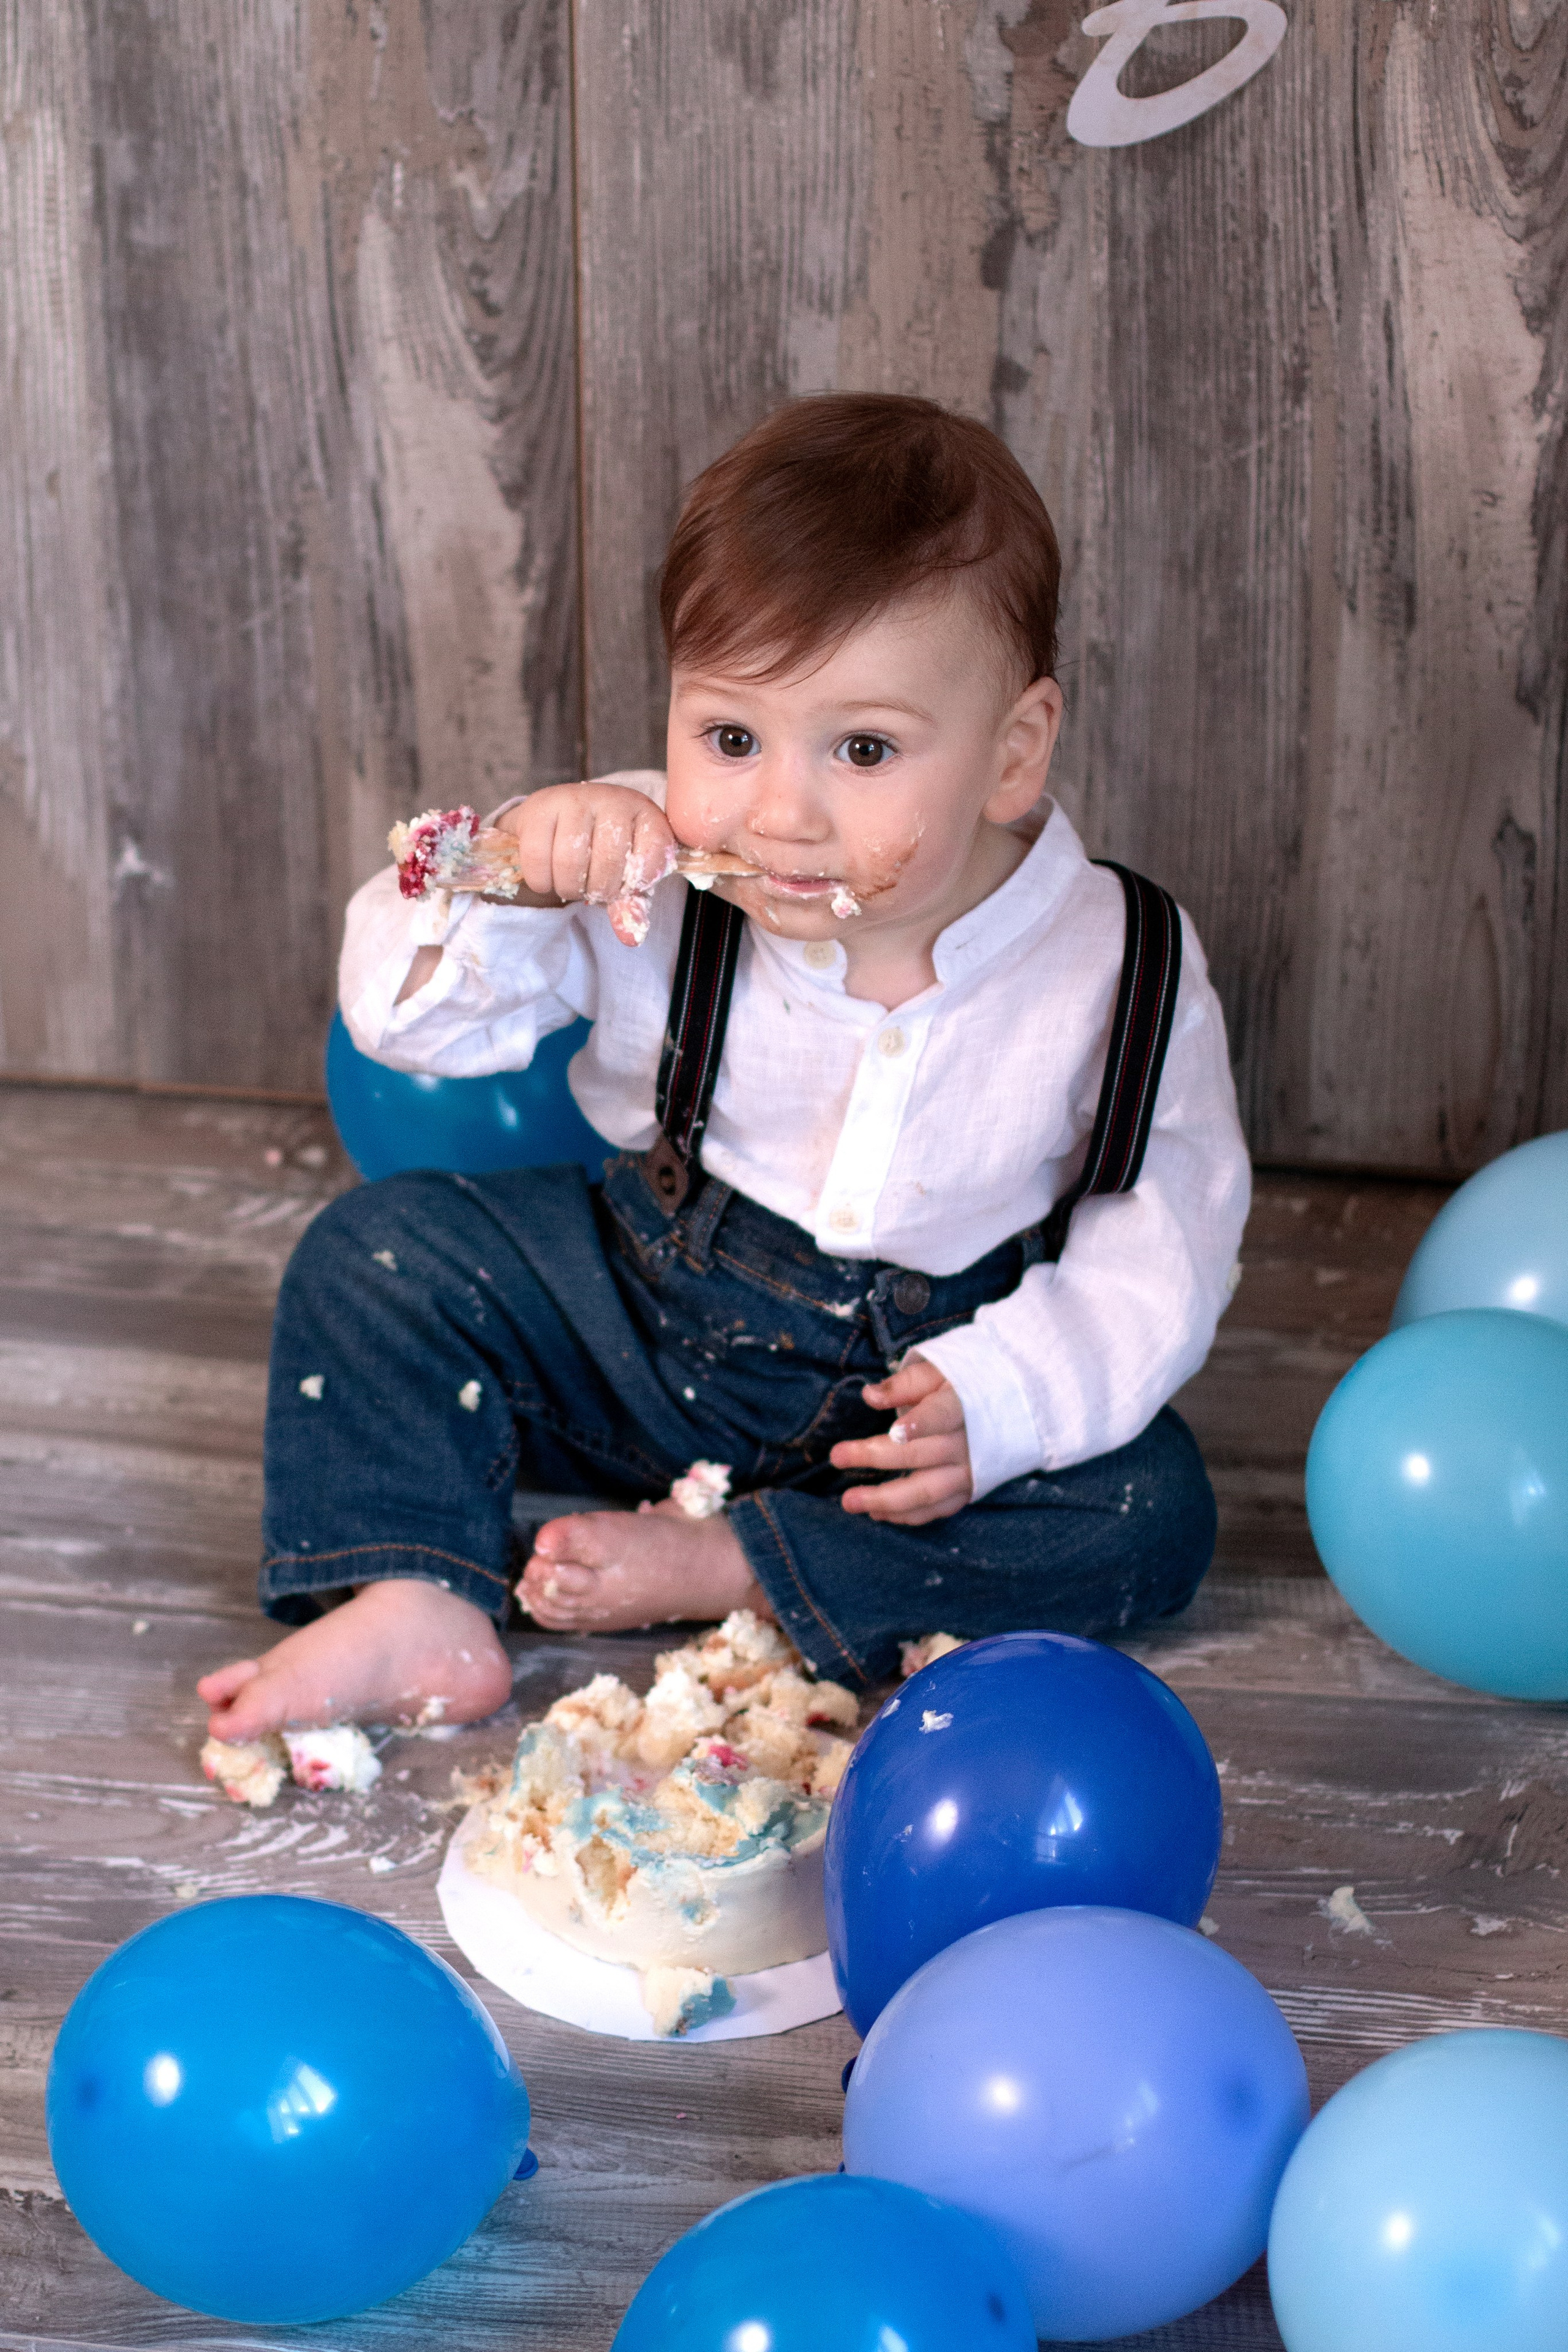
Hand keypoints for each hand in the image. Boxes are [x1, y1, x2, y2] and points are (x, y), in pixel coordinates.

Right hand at [494, 782, 675, 945]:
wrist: (560, 819)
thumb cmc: (602, 850)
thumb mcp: (625, 875)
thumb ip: (632, 905)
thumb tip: (630, 938)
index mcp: (645, 813)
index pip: (653, 856)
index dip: (636, 885)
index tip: (625, 886)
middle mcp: (612, 799)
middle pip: (608, 864)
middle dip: (598, 891)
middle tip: (592, 888)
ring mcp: (575, 799)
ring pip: (570, 862)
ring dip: (569, 888)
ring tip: (571, 884)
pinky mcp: (540, 806)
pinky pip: (537, 857)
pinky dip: (541, 881)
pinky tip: (548, 878)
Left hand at [831, 1356, 971, 1525]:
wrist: (1013, 1408)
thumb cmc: (966, 1386)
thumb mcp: (941, 1371)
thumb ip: (906, 1383)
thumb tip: (870, 1395)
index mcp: (964, 1406)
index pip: (942, 1415)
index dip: (920, 1425)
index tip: (894, 1432)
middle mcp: (969, 1443)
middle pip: (921, 1455)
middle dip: (877, 1458)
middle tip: (836, 1456)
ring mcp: (970, 1471)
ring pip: (927, 1492)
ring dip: (887, 1500)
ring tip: (850, 1501)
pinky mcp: (969, 1491)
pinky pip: (937, 1509)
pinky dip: (907, 1515)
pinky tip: (877, 1513)